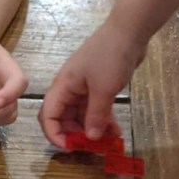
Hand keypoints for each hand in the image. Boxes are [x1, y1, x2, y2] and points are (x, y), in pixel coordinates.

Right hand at [39, 21, 146, 148]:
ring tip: (108, 143)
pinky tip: (116, 132)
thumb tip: (90, 138)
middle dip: (75, 135)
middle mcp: (70, 90)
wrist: (130, 29)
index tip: (70, 148)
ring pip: (82, 117)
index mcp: (63, 87)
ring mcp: (84, 89)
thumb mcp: (103, 89)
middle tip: (92, 148)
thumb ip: (95, 115)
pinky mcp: (99, 88)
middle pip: (64, 119)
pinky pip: (97, 110)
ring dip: (93, 131)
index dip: (55, 134)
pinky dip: (104, 122)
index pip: (48, 116)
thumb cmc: (111, 55)